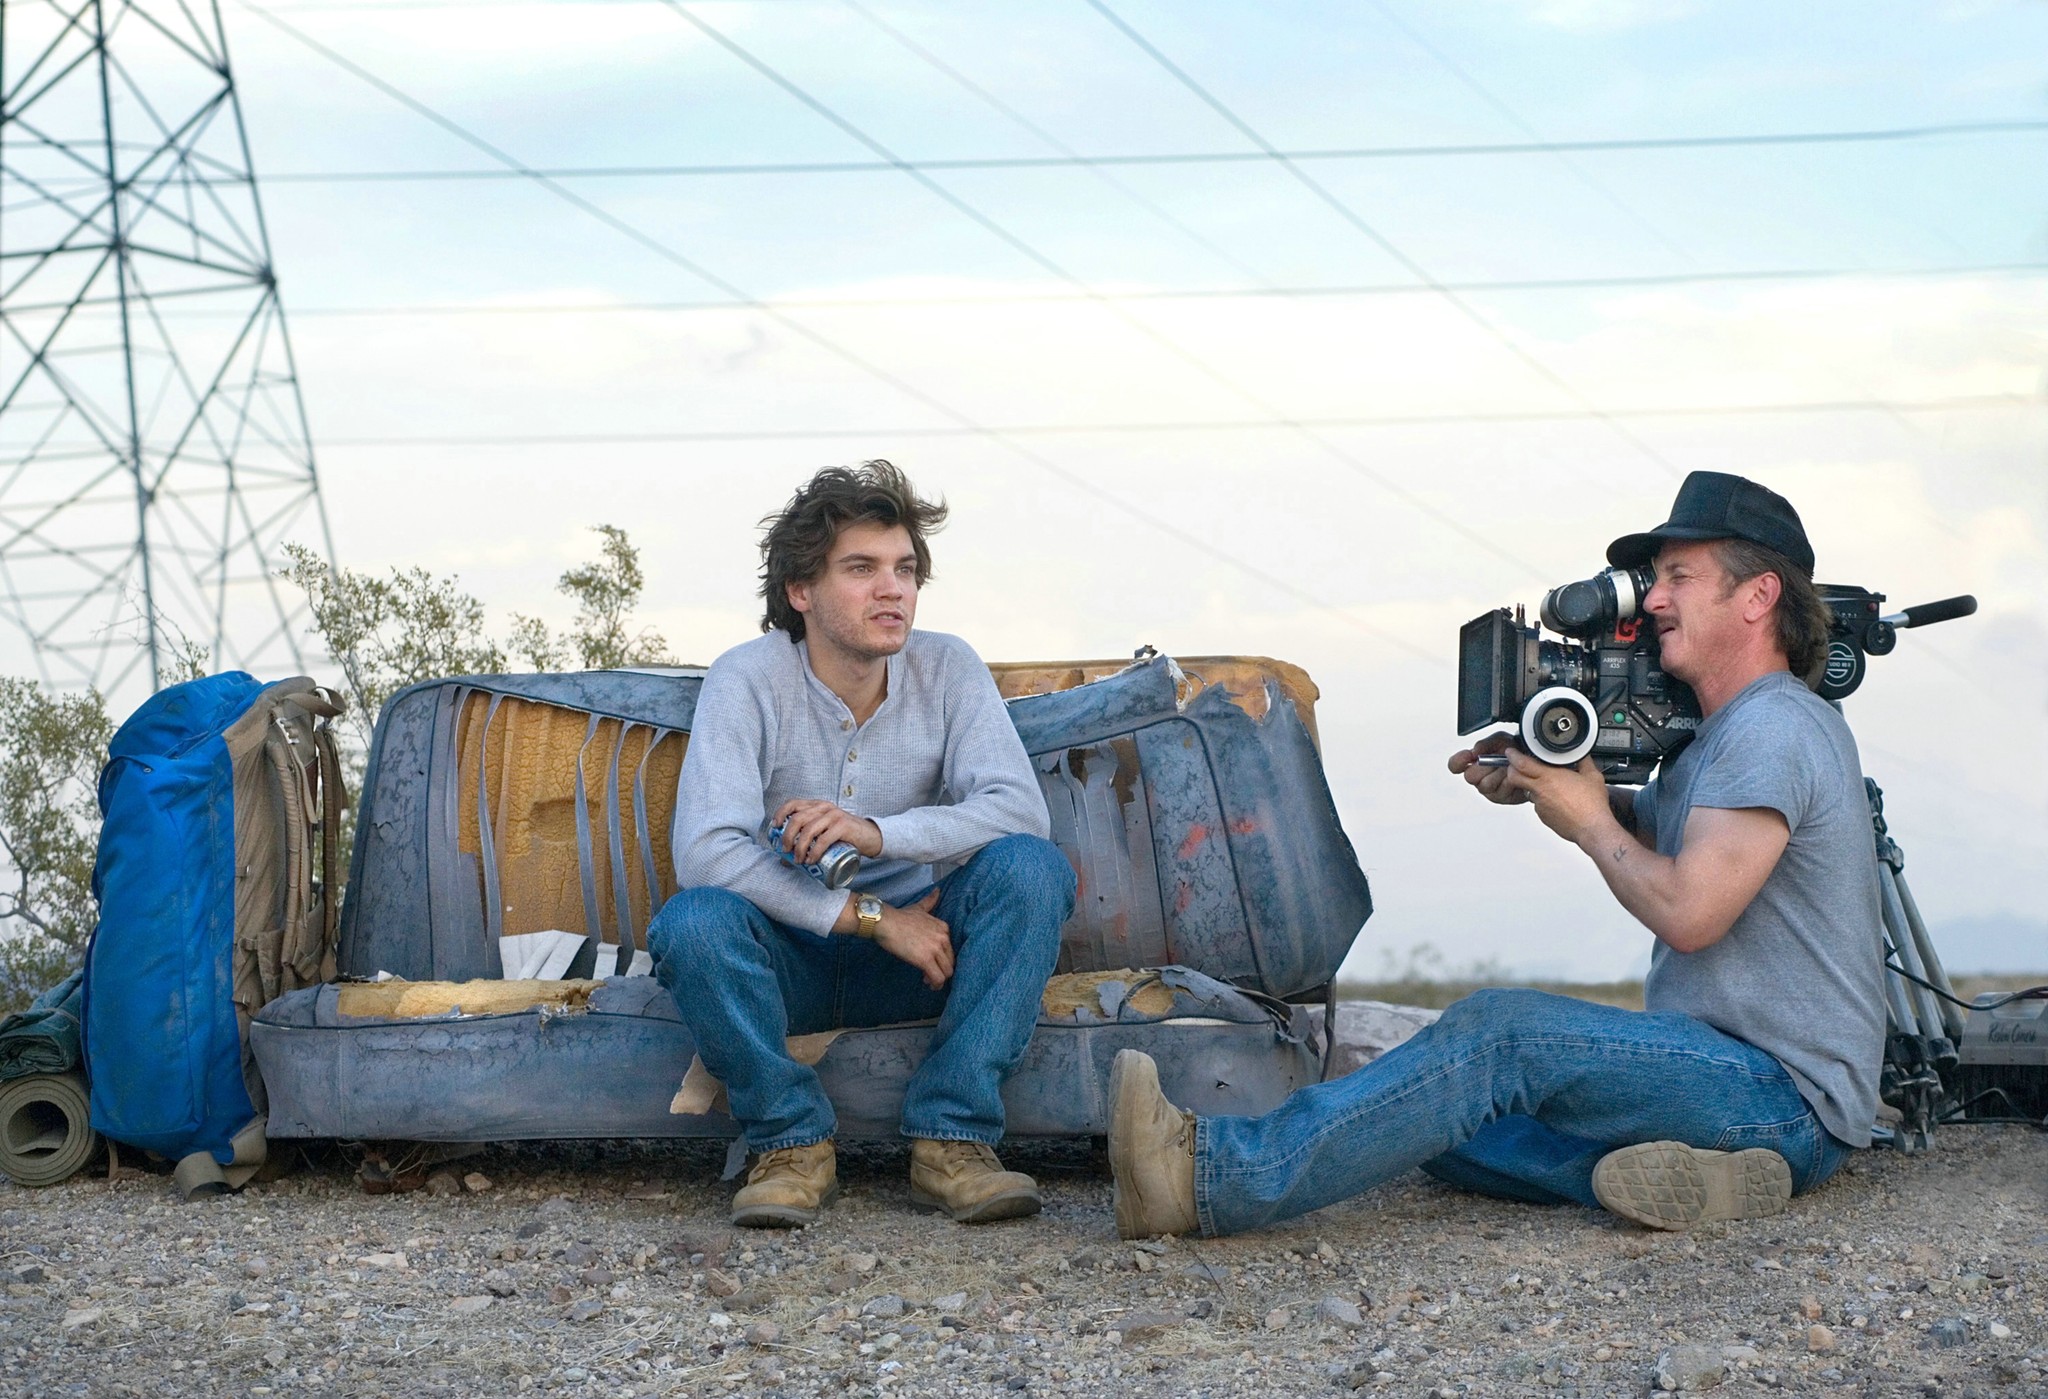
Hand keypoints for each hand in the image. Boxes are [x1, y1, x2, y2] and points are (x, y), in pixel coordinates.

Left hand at [774, 798, 883, 862]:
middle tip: (785, 851)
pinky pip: (823, 840)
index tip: (774, 829)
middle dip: (787, 837)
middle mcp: (824, 807)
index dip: (780, 814)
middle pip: (797, 819)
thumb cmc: (844, 837)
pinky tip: (811, 861)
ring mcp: (834, 816)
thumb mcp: (825, 833)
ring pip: (808, 830)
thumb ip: (808, 840)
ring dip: (799, 848)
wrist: (870, 837)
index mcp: (817, 805)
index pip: (793, 804)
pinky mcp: (843, 826)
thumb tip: (783, 860)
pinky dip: (814, 852)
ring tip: (798, 860)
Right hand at [875, 890, 954, 990]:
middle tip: (930, 975)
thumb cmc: (899, 917)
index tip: (932, 963)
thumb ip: (930, 901)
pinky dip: (934, 984)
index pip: (951, 950)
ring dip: (938, 980)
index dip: (943, 959)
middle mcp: (943, 937)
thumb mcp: (919, 908)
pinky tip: (926, 983)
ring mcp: (935, 949)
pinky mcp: (925, 960)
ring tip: (928, 981)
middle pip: (951, 962)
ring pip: (947, 972)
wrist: (885, 922)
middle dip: (942, 971)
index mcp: (943, 928)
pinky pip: (937, 978)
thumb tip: (937, 890)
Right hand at [1448, 732, 1528, 805]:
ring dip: (1499, 774)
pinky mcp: (1500, 797)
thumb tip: (1474, 751)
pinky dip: (1509, 781)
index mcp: (1473, 762)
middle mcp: (1478, 776)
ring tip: (1509, 766)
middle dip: (1485, 767)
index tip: (1468, 755)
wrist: (1534, 761)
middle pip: (1470, 776)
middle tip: (1497, 759)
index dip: (1458, 761)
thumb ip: (1485, 743)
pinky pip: (1500, 791)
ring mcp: (1489, 789)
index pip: (1455, 765)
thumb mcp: (1500, 739)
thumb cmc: (1515, 749)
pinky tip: (1514, 775)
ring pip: (1485, 784)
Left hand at [1498, 748, 1614, 845]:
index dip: (1513, 756)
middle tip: (1516, 765)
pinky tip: (1556, 800)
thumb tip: (1582, 755)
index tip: (1511, 752)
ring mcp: (1540, 805)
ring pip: (1528, 791)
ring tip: (1547, 784)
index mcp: (1549, 777)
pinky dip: (1542, 799)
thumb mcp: (1592, 776)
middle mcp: (1540, 791)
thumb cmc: (1592, 806)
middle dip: (1512, 769)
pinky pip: (1537, 804)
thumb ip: (1584, 761)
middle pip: (1515, 777)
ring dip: (1531, 785)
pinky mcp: (1543, 816)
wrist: (1592, 828)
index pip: (1522, 764)